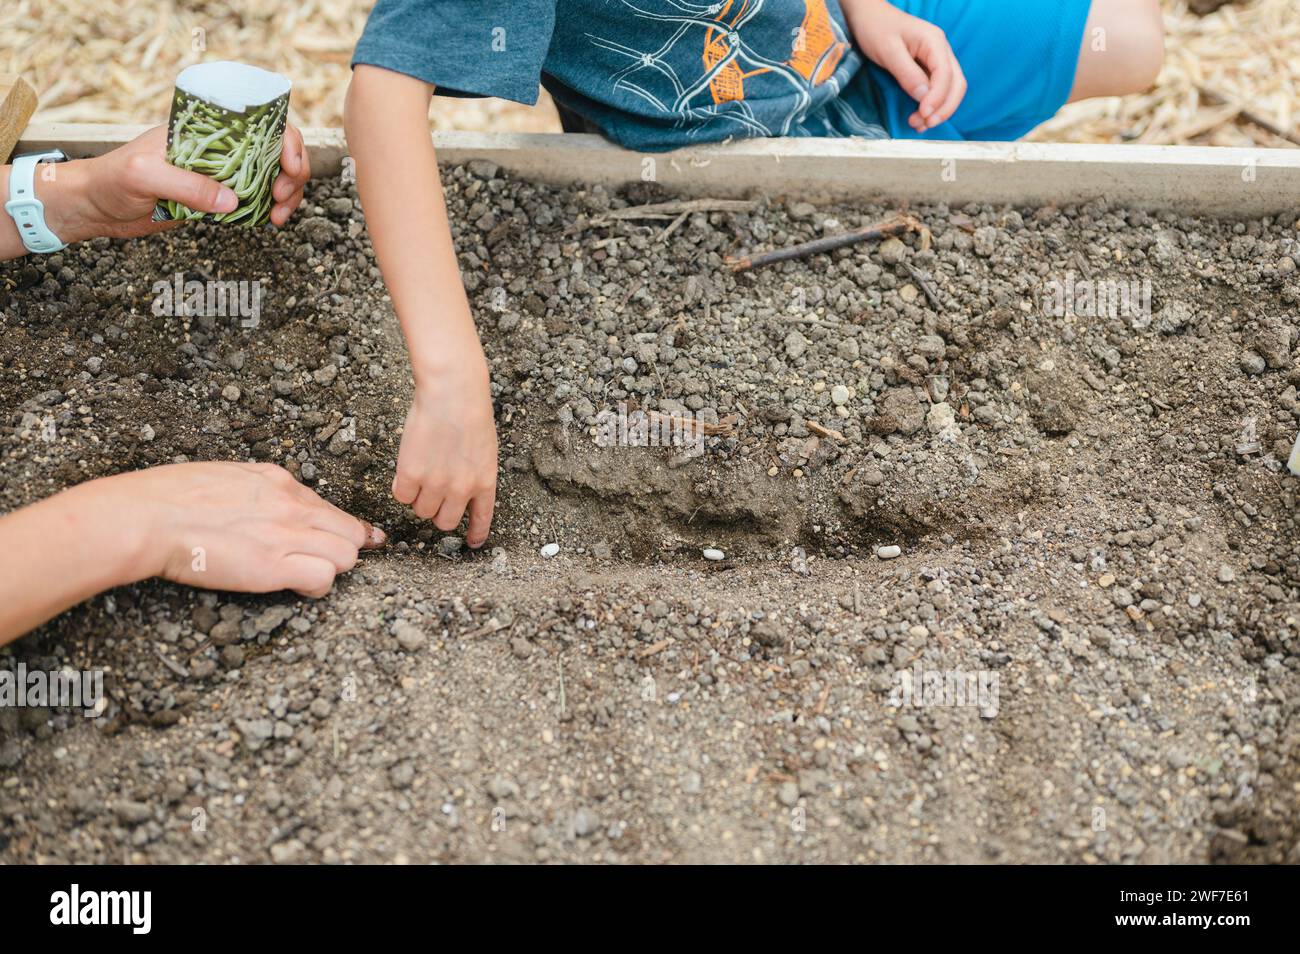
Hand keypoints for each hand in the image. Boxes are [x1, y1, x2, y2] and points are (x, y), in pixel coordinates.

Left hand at [44, 123, 310, 243]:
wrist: (97, 208)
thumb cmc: (113, 180)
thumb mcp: (145, 176)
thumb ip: (187, 185)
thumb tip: (232, 201)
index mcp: (205, 127)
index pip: (259, 121)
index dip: (285, 140)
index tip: (289, 166)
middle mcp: (220, 146)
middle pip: (278, 149)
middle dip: (293, 173)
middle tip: (281, 199)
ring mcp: (222, 172)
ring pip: (274, 176)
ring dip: (287, 195)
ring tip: (277, 217)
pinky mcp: (219, 198)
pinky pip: (259, 200)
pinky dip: (273, 210)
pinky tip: (269, 222)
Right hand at [103, 461, 384, 597]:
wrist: (149, 516)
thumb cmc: (170, 498)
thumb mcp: (226, 476)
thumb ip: (257, 488)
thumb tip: (270, 497)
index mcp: (278, 481)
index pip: (331, 508)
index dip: (343, 529)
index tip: (357, 540)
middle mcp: (291, 504)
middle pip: (350, 532)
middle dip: (344, 550)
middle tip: (322, 563)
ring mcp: (286, 534)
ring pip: (347, 555)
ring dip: (332, 569)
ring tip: (304, 576)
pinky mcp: (274, 566)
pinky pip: (324, 577)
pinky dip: (317, 586)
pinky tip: (297, 587)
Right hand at [393, 355, 497, 548]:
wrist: (452, 393)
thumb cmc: (469, 412)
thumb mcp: (484, 448)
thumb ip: (473, 473)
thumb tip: (457, 493)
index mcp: (485, 482)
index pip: (482, 519)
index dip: (476, 534)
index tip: (473, 543)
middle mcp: (462, 490)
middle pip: (445, 522)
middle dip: (438, 512)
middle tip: (433, 494)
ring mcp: (436, 484)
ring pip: (421, 511)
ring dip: (419, 498)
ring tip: (421, 472)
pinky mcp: (411, 475)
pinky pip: (401, 496)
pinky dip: (401, 487)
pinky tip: (406, 469)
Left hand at [843, 0, 965, 131]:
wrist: (868, 16)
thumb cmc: (876, 29)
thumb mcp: (889, 51)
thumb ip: (907, 74)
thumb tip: (923, 97)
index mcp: (934, 42)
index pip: (946, 75)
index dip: (938, 98)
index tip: (923, 114)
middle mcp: (941, 50)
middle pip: (956, 84)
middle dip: (944, 108)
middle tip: (924, 124)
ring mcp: (936, 59)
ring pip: (950, 89)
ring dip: (939, 110)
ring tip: (919, 124)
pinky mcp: (928, 67)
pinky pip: (938, 89)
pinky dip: (932, 105)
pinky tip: (920, 117)